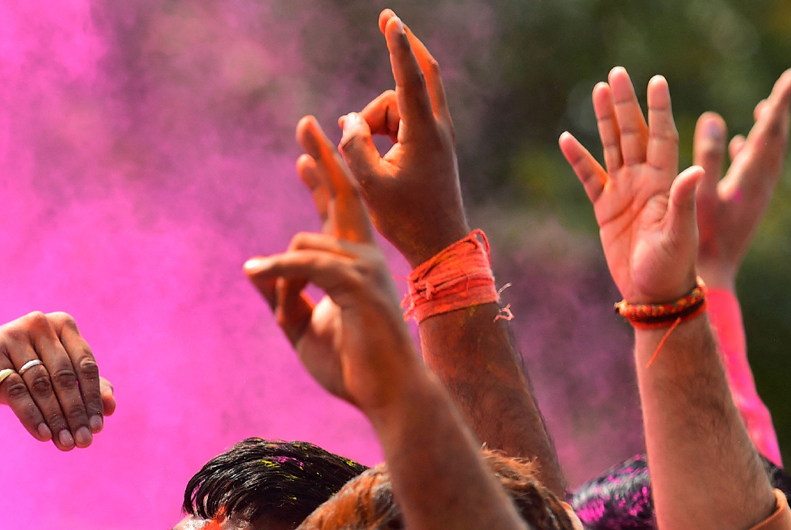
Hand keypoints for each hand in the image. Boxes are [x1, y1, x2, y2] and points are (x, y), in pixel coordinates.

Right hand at [0, 311, 114, 450]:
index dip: (93, 399)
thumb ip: (86, 390)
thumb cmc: (21, 372)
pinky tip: (43, 435)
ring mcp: (12, 335)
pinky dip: (32, 416)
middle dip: (75, 413)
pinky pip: (16, 390)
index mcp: (62, 325)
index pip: (86, 365)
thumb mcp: (54, 380)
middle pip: (65, 376)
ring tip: (64, 444)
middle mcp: (39, 324)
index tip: (98, 428)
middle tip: (82, 442)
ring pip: (41, 385)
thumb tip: (112, 406)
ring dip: (55, 418)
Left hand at [244, 116, 423, 416]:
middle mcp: (364, 257)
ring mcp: (364, 268)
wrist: (387, 394)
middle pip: (342, 197)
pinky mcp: (357, 285)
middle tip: (306, 123)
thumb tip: (255, 272)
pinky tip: (255, 271)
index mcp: (354, 265)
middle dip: (324, 158)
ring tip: (279, 311)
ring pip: (304, 245)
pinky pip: (307, 265)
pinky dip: (277, 268)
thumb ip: (283, 299)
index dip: (322, 182)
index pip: (338, 214)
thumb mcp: (303, 329)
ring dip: (281, 277)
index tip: (302, 158)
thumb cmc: (353, 366)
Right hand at [336, 10, 468, 266]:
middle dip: (401, 52)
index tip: (390, 20)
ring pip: (400, 106)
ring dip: (375, 120)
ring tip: (362, 156)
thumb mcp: (370, 184)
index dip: (397, 46)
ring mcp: (437, 137)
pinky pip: (403, 122)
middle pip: (417, 77)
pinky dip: (383, 128)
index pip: (410, 78)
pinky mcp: (433, 148)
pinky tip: (365, 147)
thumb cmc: (406, 219)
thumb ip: (355, 146)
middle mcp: (436, 128)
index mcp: (423, 133)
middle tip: (387, 21)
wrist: (440, 246)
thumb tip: (350, 119)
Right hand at [559, 68, 703, 304]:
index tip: (656, 81)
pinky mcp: (605, 209)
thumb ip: (683, 201)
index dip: (658, 110)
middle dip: (626, 105)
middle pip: (633, 134)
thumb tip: (695, 170)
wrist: (653, 293)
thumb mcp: (681, 234)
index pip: (662, 136)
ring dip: (604, 121)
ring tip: (597, 91)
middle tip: (618, 74)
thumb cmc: (673, 266)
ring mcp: (624, 193)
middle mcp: (645, 181)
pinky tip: (566, 139)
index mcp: (665, 182)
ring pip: (612, 148)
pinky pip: (589, 177)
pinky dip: (578, 159)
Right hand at [694, 69, 790, 290]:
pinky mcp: (744, 209)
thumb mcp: (700, 197)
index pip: (770, 134)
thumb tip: (716, 118)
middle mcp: (758, 188)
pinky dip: (749, 152)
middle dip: (777, 115)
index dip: (781, 104)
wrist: (708, 281)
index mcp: (750, 181)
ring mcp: (753, 199)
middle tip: (785, 90)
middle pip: (774, 143)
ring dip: (766, 133)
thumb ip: (708, 157)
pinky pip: (753, 172)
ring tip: (766, 112)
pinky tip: (740, 146)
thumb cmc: (699, 243)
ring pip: (766, 158)